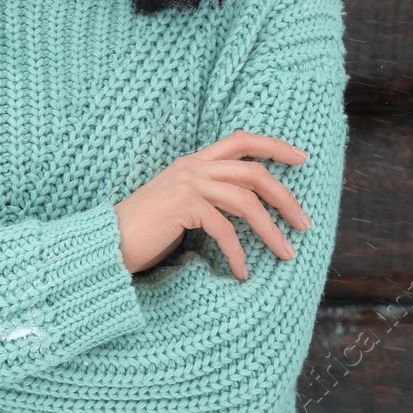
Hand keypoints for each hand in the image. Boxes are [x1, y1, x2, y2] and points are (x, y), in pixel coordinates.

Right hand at [113, 130, 311, 279]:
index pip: (241, 140)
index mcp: (194, 161)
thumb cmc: (145, 230)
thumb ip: (210, 198)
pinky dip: (238, 254)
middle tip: (304, 224)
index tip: (300, 158)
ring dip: (271, 230)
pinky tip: (241, 272)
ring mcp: (188, 183)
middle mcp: (193, 166)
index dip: (274, 146)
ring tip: (286, 254)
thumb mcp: (182, 205)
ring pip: (246, 201)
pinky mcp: (183, 205)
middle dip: (285, 198)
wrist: (108, 242)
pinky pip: (225, 230)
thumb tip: (249, 211)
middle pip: (253, 172)